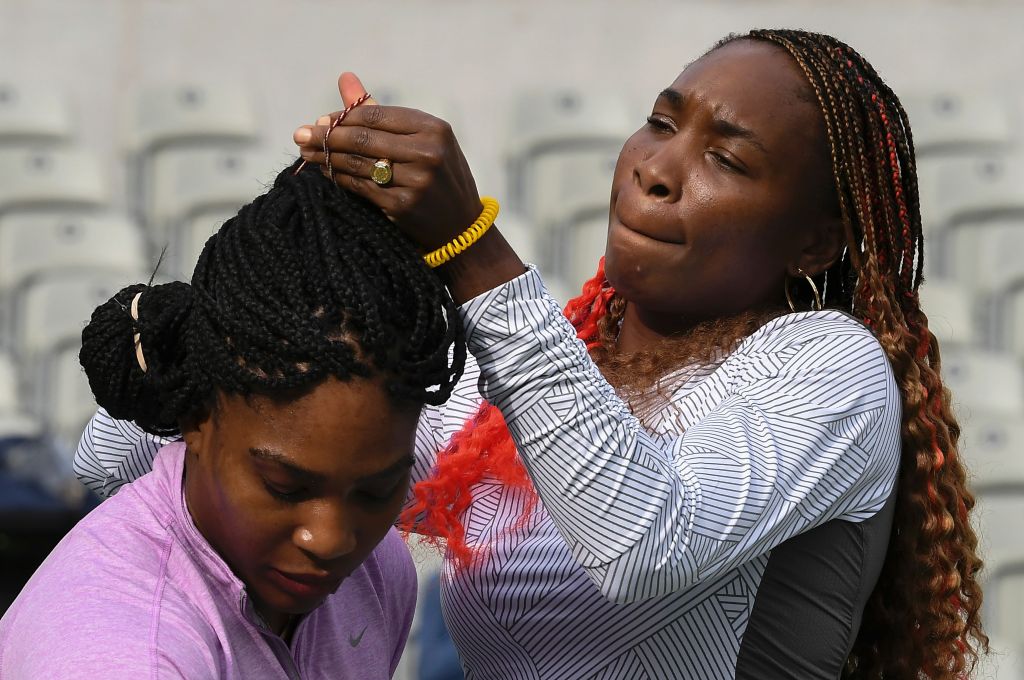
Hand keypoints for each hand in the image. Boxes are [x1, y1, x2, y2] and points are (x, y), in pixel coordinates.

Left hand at [293, 73, 480, 252]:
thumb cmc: (438, 175)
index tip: (320, 120)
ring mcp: (416, 180)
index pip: (375, 115)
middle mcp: (427, 152)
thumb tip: (345, 79)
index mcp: (433, 128)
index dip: (342, 117)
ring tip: (306, 152)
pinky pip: (361, 187)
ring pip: (358, 163)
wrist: (460, 226)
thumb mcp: (422, 139)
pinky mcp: (403, 205)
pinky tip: (326, 172)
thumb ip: (381, 113)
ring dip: (327, 157)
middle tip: (300, 134)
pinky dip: (339, 178)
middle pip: (363, 138)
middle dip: (326, 135)